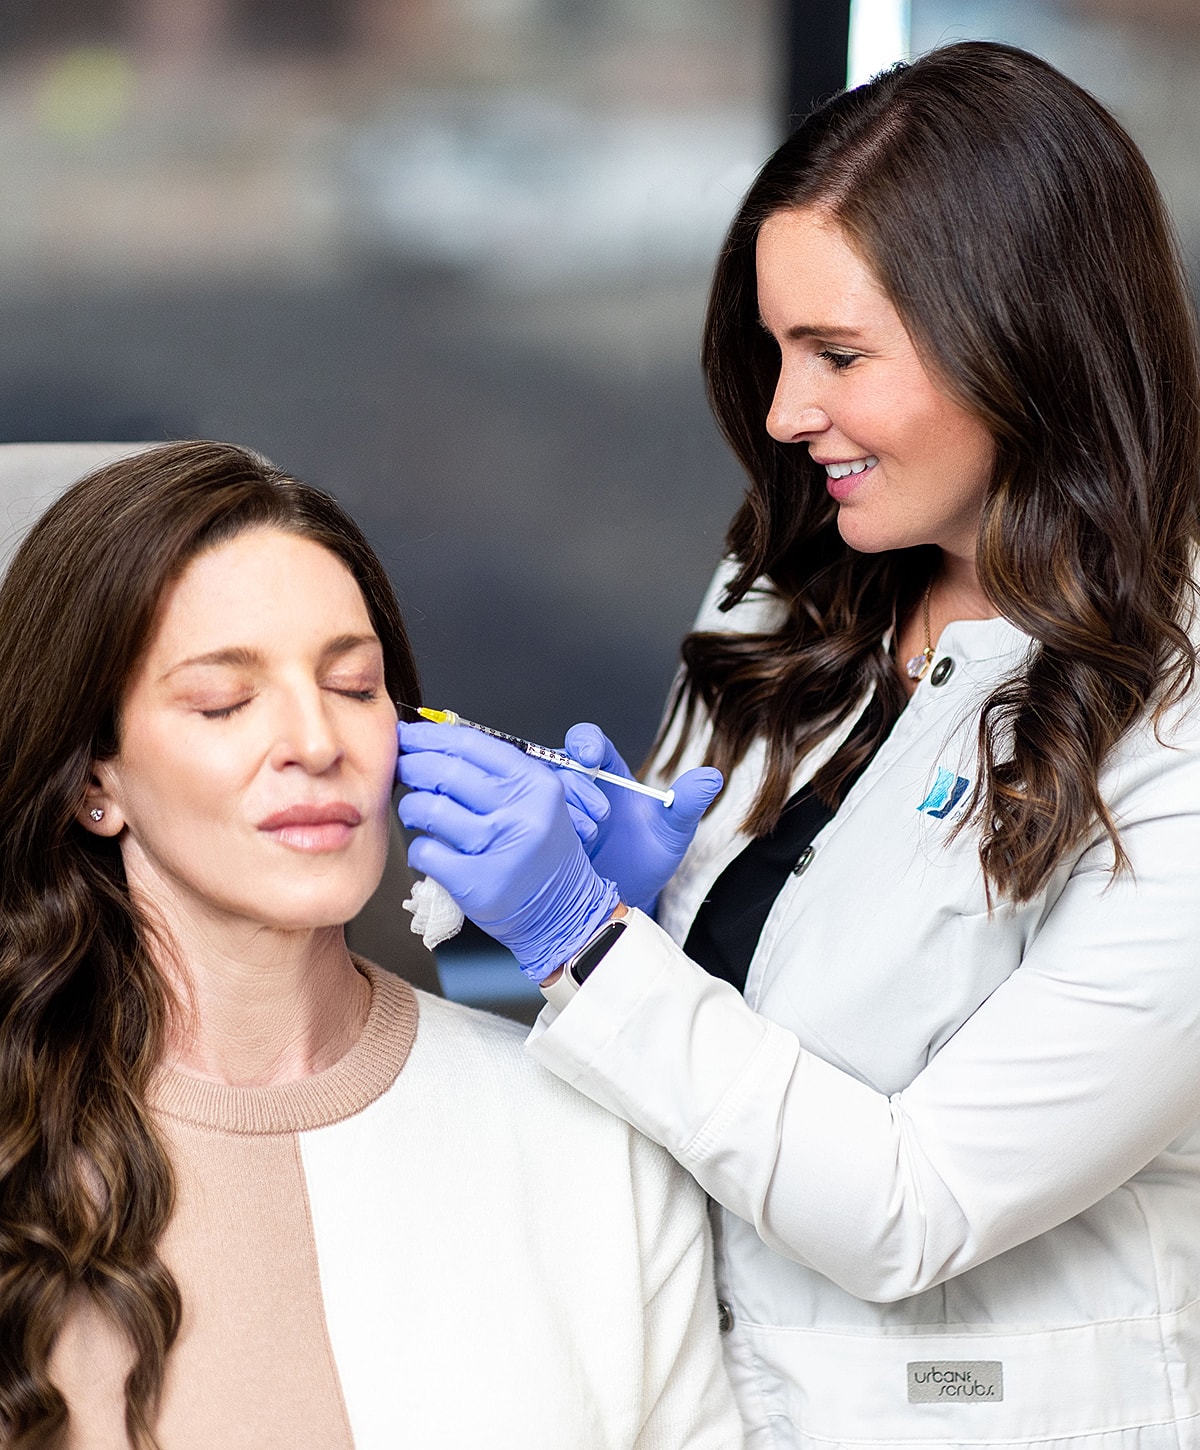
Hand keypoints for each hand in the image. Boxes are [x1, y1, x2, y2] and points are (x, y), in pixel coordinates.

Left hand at [396, 720, 619, 982]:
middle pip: (446, 772)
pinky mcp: (478, 882)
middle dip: (412, 764)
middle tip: (402, 766)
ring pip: (429, 809)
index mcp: (536, 783)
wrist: (564, 910)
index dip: (431, 735)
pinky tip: (428, 847)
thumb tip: (436, 743)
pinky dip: (418, 848)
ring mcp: (499, 848)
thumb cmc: (541, 852)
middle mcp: (521, 812)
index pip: (472, 744)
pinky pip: (426, 851)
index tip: (410, 734)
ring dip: (411, 806)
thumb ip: (497, 771)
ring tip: (415, 810)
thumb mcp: (537, 800)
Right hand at [557, 724, 721, 912]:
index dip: (585, 742)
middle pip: (559, 762)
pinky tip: (562, 848)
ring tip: (587, 835)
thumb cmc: (649, 856)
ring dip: (560, 808)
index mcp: (607, 771)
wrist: (629, 897)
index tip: (590, 756)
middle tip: (599, 815)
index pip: (588, 740)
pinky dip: (540, 828)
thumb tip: (712, 777)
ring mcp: (555, 809)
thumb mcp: (673, 831)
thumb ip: (687, 803)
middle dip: (576, 784)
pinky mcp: (540, 833)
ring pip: (539, 790)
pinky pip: (527, 820)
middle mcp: (577, 785)